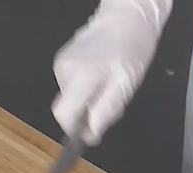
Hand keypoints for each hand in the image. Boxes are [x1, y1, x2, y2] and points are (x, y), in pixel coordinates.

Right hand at [51, 0, 172, 144]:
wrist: (126, 18)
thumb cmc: (132, 50)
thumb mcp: (127, 85)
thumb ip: (107, 110)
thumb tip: (91, 134)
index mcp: (81, 78)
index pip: (64, 115)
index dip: (75, 130)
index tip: (91, 132)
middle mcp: (65, 71)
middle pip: (66, 109)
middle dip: (84, 115)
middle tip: (108, 104)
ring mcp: (61, 65)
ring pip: (70, 98)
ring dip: (86, 100)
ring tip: (107, 85)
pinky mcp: (61, 61)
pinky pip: (70, 86)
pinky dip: (84, 88)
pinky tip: (99, 76)